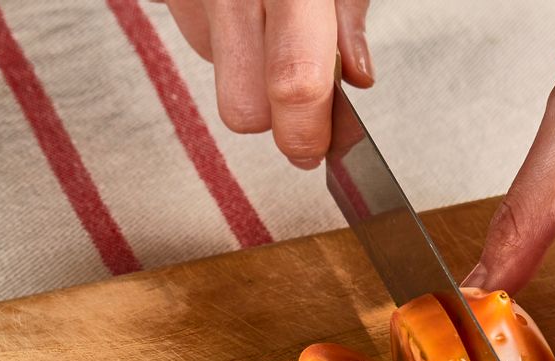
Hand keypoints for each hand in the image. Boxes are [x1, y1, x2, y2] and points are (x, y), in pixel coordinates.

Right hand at [156, 0, 372, 167]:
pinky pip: (198, 40)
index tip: (315, 152)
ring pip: (217, 78)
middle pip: (243, 111)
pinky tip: (240, 9)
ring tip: (267, 23)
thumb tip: (356, 77)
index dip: (307, 133)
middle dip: (273, 118)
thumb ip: (346, 16)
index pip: (296, 85)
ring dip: (246, 70)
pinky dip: (224, 37)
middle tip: (299, 96)